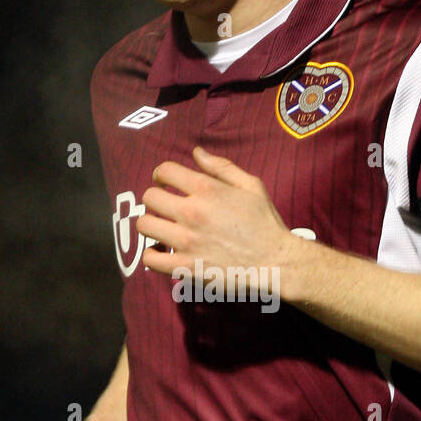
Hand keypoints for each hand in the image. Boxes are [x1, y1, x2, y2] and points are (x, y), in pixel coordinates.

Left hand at [137, 146, 293, 276]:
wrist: (275, 263)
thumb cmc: (265, 223)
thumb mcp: (251, 186)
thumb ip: (222, 167)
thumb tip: (196, 152)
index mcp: (208, 190)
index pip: (165, 171)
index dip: (161, 174)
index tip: (164, 182)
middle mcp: (193, 212)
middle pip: (150, 197)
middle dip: (155, 198)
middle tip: (164, 206)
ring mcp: (187, 241)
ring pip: (145, 225)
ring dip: (151, 224)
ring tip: (162, 227)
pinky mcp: (186, 267)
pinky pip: (150, 258)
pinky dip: (151, 254)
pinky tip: (161, 252)